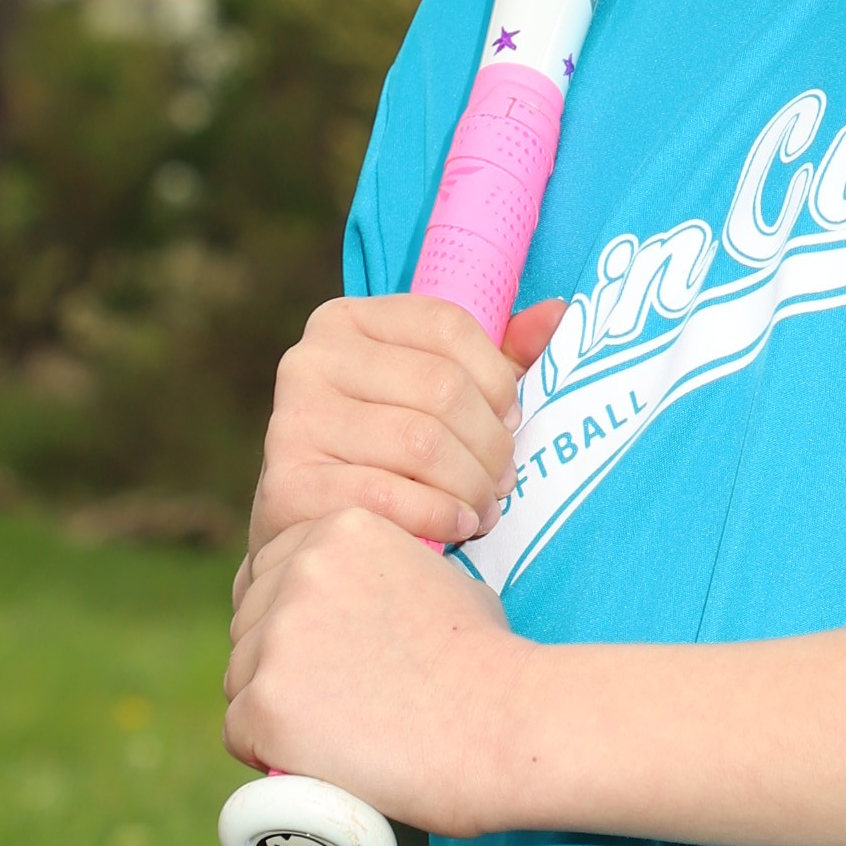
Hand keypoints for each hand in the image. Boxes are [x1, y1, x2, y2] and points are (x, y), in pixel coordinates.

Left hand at [224, 508, 525, 830]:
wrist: (501, 723)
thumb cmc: (487, 661)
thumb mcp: (441, 577)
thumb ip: (388, 573)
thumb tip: (365, 603)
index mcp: (338, 530)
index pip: (272, 569)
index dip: (291, 615)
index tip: (319, 651)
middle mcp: (299, 571)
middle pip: (250, 622)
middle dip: (280, 659)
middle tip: (330, 699)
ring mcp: (277, 637)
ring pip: (241, 676)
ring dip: (274, 705)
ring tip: (334, 731)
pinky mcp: (265, 704)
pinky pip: (238, 730)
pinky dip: (267, 750)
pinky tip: (310, 758)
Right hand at [249, 291, 566, 555]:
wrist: (311, 530)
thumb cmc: (387, 452)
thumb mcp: (436, 391)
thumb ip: (497, 354)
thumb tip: (557, 315)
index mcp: (346, 320)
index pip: (448, 325)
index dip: (497, 377)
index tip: (510, 417)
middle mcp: (310, 360)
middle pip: (441, 387)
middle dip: (491, 442)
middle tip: (504, 478)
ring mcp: (293, 420)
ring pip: (422, 444)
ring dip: (472, 484)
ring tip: (484, 506)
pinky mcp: (288, 484)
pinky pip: (389, 497)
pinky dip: (440, 516)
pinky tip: (457, 526)